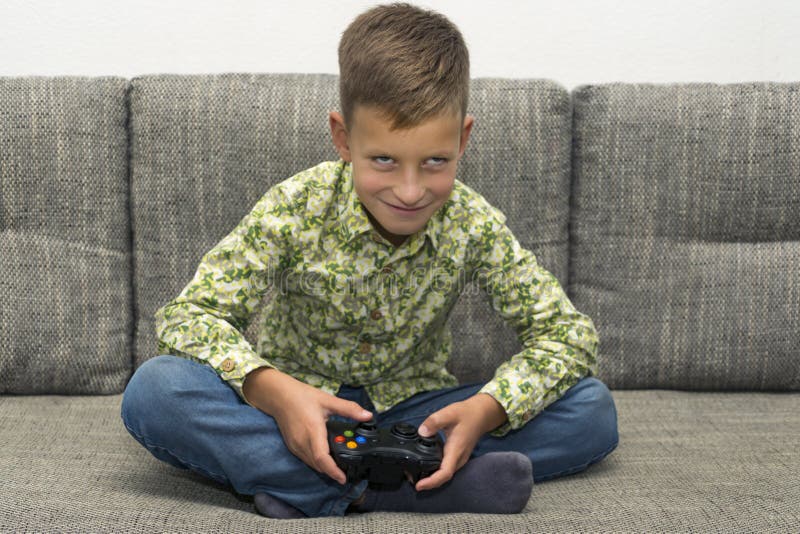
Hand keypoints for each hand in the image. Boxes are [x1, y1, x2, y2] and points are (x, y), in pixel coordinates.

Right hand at [242, 367, 373, 484]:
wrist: (279, 396)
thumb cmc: (302, 396)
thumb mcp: (328, 400)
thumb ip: (349, 409)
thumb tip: (368, 415)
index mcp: (313, 430)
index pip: (322, 458)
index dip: (333, 471)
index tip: (343, 478)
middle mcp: (302, 442)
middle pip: (318, 465)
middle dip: (332, 472)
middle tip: (347, 472)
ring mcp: (295, 446)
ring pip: (312, 464)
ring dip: (324, 468)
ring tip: (338, 467)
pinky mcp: (292, 446)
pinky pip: (306, 460)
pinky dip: (316, 462)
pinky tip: (325, 457)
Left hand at [415, 393, 506, 490]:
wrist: (481, 414)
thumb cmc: (466, 413)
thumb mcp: (449, 413)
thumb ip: (434, 422)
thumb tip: (421, 432)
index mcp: (456, 450)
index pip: (445, 473)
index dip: (431, 482)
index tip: (419, 485)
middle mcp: (459, 458)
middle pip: (444, 478)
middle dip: (428, 484)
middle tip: (411, 481)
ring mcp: (459, 459)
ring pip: (445, 475)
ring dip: (432, 479)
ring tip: (415, 477)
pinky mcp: (458, 456)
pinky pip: (447, 469)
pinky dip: (436, 472)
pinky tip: (426, 467)